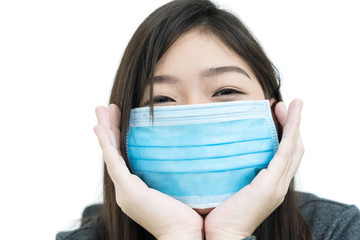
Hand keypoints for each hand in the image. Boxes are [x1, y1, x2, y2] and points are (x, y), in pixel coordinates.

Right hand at [93, 104, 202, 239]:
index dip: (121, 135)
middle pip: (115, 152)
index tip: (122, 114)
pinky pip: (114, 162)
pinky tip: (100, 129)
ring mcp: (125, 190)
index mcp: (138, 188)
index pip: (126, 156)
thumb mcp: (181, 185)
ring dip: (105, 130)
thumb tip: (193, 149)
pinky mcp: (127, 191)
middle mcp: (127, 189)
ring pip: (111, 154)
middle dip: (110, 128)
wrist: (187, 236)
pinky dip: (106, 144)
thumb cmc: (191, 215)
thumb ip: (180, 169)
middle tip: (107, 108)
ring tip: (101, 109)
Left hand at [204, 99, 303, 239]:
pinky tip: (290, 117)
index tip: (273, 113)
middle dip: (291, 125)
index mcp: (267, 184)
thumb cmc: (215, 213)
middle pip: (292, 149)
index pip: (282, 155)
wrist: (217, 235)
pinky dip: (291, 133)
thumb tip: (209, 149)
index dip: (283, 134)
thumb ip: (225, 168)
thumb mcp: (223, 183)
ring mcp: (276, 185)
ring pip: (293, 148)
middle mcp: (276, 184)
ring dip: (294, 125)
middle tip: (282, 104)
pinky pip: (285, 153)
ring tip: (291, 104)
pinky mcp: (271, 186)